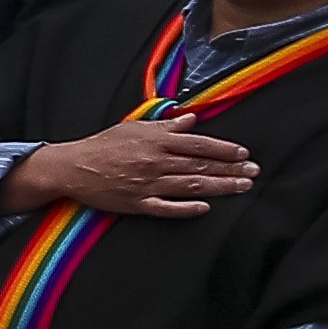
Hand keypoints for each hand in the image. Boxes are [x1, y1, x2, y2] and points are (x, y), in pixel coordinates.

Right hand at [18, 115, 259, 217]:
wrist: (73, 167)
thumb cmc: (104, 145)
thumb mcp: (134, 127)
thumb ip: (165, 126)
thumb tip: (191, 120)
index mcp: (156, 141)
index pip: (198, 144)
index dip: (224, 149)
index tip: (243, 154)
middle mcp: (155, 162)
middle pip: (201, 166)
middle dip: (231, 169)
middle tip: (254, 172)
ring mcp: (147, 185)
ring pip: (191, 186)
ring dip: (220, 187)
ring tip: (243, 187)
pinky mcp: (137, 204)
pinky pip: (166, 208)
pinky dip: (186, 208)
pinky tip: (205, 208)